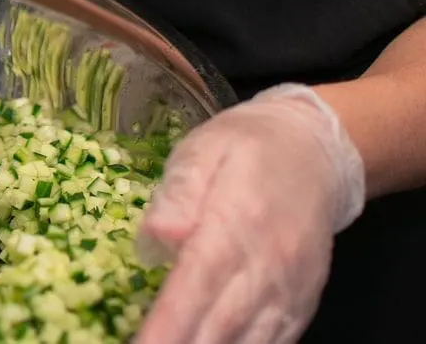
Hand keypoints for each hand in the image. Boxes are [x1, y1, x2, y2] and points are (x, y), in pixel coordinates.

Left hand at [135, 84, 365, 343]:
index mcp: (235, 219)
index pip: (197, 281)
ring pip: (249, 342)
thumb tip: (157, 237)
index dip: (169, 322)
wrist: (314, 153)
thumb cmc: (246, 147)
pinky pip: (274, 343)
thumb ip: (180, 191)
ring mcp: (289, 291)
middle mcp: (267, 265)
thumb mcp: (204, 149)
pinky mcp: (301, 305)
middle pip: (221, 324)